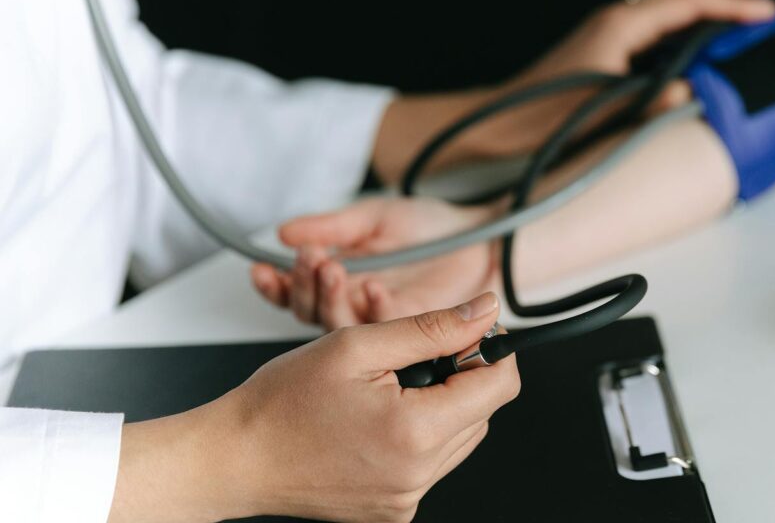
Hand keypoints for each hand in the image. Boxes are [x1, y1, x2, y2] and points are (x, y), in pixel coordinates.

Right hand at [109, 293, 519, 521]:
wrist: (234, 457)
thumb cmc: (281, 402)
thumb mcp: (358, 345)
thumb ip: (432, 327)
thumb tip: (486, 311)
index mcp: (415, 433)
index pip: (500, 386)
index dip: (491, 351)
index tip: (468, 331)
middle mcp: (418, 475)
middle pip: (482, 412)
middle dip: (459, 376)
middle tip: (408, 359)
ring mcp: (406, 498)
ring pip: (460, 437)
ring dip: (439, 406)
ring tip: (386, 390)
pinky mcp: (393, 509)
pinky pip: (431, 464)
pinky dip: (418, 436)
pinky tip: (376, 421)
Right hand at [251, 197, 498, 328]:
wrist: (483, 236)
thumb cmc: (432, 227)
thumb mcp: (375, 217)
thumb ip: (333, 227)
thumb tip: (284, 233)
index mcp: (343, 283)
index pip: (298, 293)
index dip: (277, 284)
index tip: (263, 268)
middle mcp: (358, 310)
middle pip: (313, 314)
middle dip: (304, 286)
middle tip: (311, 260)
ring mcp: (383, 328)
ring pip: (343, 327)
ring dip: (332, 298)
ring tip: (333, 268)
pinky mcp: (412, 337)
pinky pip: (386, 331)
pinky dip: (375, 308)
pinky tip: (372, 286)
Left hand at [481, 0, 774, 155]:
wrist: (500, 123)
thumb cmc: (539, 118)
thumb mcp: (600, 112)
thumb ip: (648, 102)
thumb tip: (689, 90)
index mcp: (620, 27)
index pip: (689, 5)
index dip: (731, 6)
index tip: (765, 11)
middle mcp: (617, 20)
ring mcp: (611, 30)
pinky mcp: (607, 46)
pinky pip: (658, 18)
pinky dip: (685, 12)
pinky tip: (696, 23)